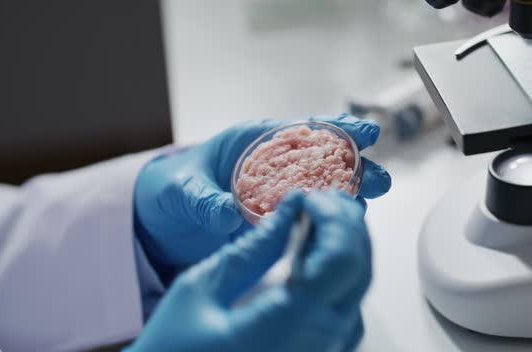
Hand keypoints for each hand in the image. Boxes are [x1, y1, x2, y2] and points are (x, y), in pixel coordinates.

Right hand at [126, 191, 371, 351]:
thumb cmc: (171, 349)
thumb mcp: (201, 289)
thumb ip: (253, 248)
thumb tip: (291, 205)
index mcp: (287, 325)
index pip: (340, 257)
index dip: (331, 216)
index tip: (305, 196)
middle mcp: (317, 343)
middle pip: (359, 268)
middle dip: (344, 223)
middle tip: (315, 198)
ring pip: (359, 286)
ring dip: (346, 244)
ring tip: (318, 217)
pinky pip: (346, 307)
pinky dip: (340, 271)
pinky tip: (317, 252)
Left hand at [134, 114, 390, 279]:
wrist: (164, 220)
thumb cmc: (173, 189)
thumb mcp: (181, 190)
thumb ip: (202, 199)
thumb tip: (225, 213)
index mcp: (254, 141)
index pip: (302, 129)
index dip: (337, 128)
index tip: (366, 132)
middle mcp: (274, 165)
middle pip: (324, 160)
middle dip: (355, 168)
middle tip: (380, 180)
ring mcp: (279, 194)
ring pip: (323, 190)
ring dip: (347, 198)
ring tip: (363, 210)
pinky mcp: (278, 221)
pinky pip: (308, 218)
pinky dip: (326, 223)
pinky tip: (340, 232)